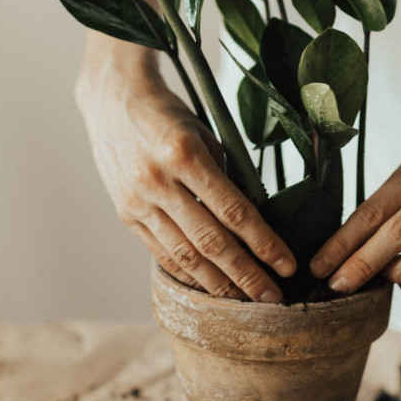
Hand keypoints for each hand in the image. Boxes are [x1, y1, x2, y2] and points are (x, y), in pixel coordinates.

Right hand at [77, 44, 295, 301]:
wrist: (112, 99)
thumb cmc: (169, 114)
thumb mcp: (204, 134)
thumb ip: (225, 177)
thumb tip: (254, 222)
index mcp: (185, 154)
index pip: (234, 211)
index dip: (264, 243)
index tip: (288, 265)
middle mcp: (158, 181)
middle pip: (211, 242)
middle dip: (247, 275)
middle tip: (273, 299)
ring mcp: (137, 201)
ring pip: (185, 256)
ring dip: (219, 284)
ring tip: (245, 301)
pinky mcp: (125, 214)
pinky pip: (162, 253)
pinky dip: (188, 273)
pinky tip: (210, 286)